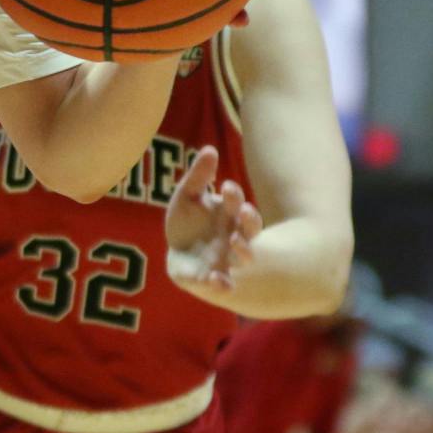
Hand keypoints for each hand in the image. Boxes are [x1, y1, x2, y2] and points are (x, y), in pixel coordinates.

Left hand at [164, 145, 262, 298]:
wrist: (182, 255)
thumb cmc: (189, 221)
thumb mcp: (188, 196)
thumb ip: (199, 176)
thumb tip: (209, 148)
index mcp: (229, 214)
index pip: (237, 202)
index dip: (234, 195)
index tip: (225, 186)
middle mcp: (236, 236)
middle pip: (250, 227)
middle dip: (249, 220)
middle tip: (245, 211)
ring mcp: (229, 259)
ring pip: (244, 255)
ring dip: (244, 249)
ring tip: (235, 242)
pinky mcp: (217, 279)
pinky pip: (225, 283)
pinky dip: (223, 283)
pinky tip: (217, 280)